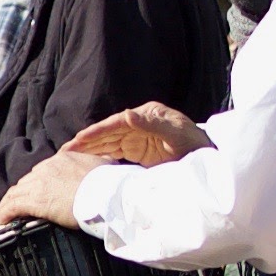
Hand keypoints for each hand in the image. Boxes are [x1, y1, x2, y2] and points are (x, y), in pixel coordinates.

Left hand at [0, 149, 111, 230]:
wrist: (106, 193)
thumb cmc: (110, 183)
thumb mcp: (105, 164)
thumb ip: (99, 161)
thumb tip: (105, 159)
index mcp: (63, 158)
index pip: (42, 170)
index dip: (36, 181)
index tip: (33, 190)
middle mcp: (47, 168)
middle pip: (26, 181)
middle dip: (19, 193)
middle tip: (14, 204)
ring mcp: (39, 184)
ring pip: (15, 194)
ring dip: (6, 204)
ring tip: (1, 214)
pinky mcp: (35, 201)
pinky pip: (12, 207)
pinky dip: (3, 213)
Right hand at [67, 103, 210, 166]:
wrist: (209, 161)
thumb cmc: (196, 145)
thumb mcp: (176, 134)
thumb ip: (152, 124)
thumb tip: (127, 113)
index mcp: (147, 114)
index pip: (116, 122)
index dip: (97, 131)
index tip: (79, 139)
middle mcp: (140, 123)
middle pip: (108, 133)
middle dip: (87, 141)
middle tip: (66, 149)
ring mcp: (138, 137)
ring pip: (108, 143)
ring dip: (90, 149)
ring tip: (70, 155)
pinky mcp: (139, 151)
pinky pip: (115, 153)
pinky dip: (101, 156)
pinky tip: (88, 161)